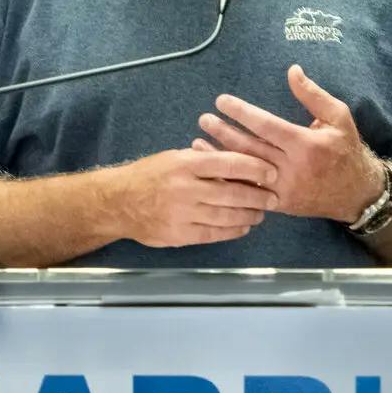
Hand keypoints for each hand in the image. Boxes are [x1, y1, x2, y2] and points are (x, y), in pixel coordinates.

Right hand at [110, 147, 279, 248]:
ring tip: (261, 213)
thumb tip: (240, 165)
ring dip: (249, 215)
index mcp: (185, 164)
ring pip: (226, 216)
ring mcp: (182, 213)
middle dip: (258, 196)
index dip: (254, 168)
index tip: (271, 172)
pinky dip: (232, 231)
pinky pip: (213, 234)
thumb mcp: (174, 158)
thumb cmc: (149, 175)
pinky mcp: (179, 234)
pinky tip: (243, 227)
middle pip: (232, 192)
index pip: (228, 163)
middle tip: (274, 197)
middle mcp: (185, 188)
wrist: (118, 202)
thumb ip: (204, 161)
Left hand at [197, 65, 384, 223]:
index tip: (221, 101)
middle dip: (224, 132)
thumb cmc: (346, 150)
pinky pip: (249, 192)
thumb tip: (292, 70)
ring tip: (197, 142)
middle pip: (250, 148)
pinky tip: (212, 170)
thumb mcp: (338, 117)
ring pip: (245, 171)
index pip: (266, 125)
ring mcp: (283, 189)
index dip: (241, 112)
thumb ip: (313, 95)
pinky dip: (229, 180)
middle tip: (203, 119)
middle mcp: (292, 168)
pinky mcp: (279, 204)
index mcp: (306, 144)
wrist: (356, 193)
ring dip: (219, 156)